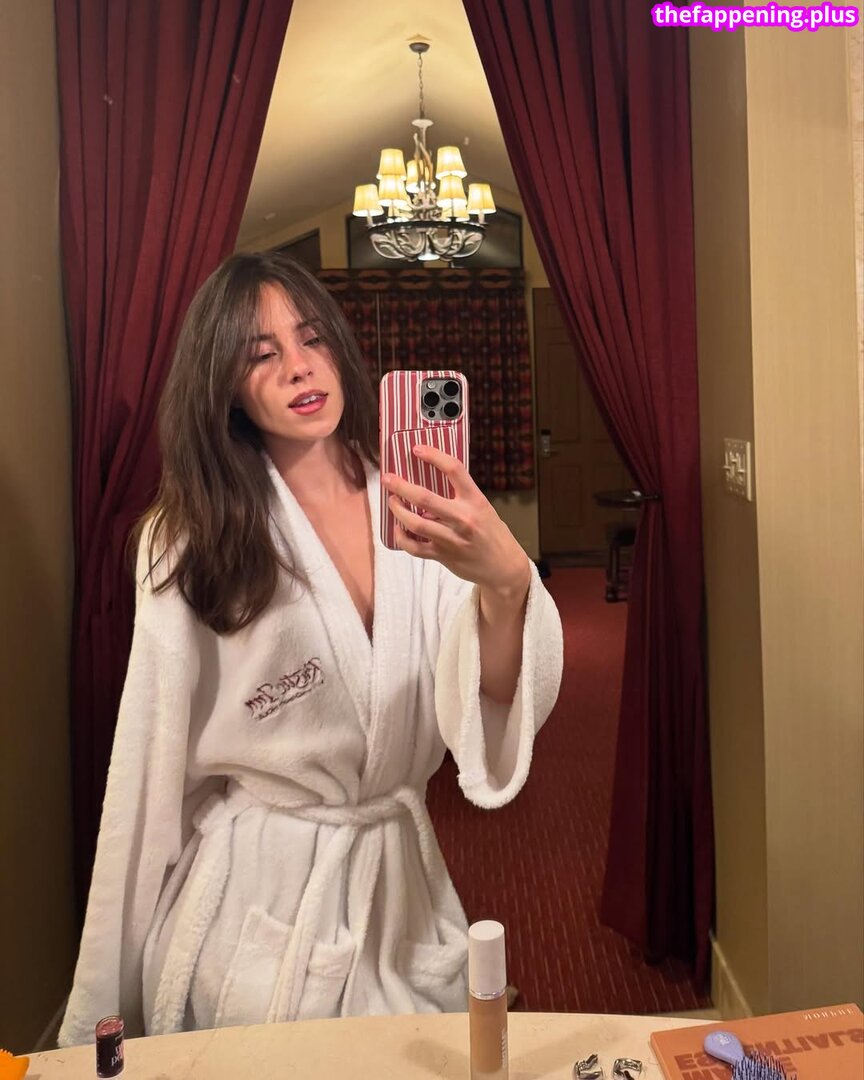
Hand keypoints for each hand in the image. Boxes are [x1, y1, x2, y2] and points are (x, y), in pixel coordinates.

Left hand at [382, 444, 531, 601]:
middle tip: (388, 479)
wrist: (504, 567)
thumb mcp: (483, 509)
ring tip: (392, 501)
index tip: (417, 449)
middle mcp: (463, 519)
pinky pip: (414, 547)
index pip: (454, 470)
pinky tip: (398, 529)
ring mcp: (451, 539)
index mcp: (475, 501)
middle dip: (401, 486)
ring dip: (398, 510)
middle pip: (425, 498)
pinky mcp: (443, 556)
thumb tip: (428, 487)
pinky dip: (401, 538)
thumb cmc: (493, 534)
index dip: (434, 456)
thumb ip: (460, 498)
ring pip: (415, 523)